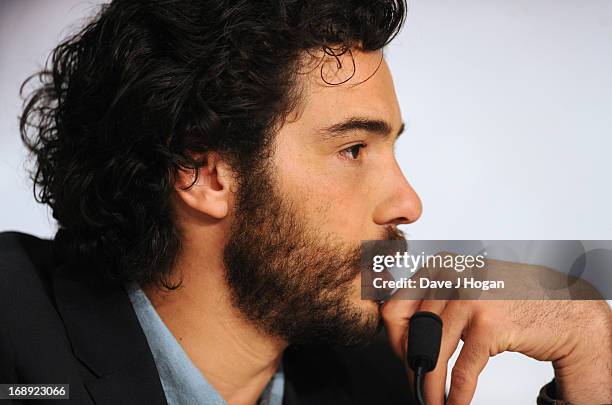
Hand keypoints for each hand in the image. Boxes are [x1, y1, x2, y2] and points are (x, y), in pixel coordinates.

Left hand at [382, 286, 610, 403]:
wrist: (566, 310)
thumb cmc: (512, 302)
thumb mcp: (466, 289)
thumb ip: (436, 302)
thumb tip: (402, 336)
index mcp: (440, 267)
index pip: (397, 306)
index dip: (395, 338)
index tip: (403, 357)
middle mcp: (450, 278)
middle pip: (411, 331)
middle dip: (411, 363)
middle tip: (417, 383)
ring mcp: (470, 299)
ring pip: (433, 352)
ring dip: (430, 384)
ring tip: (431, 400)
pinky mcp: (490, 324)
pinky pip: (462, 368)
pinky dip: (455, 393)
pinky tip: (454, 403)